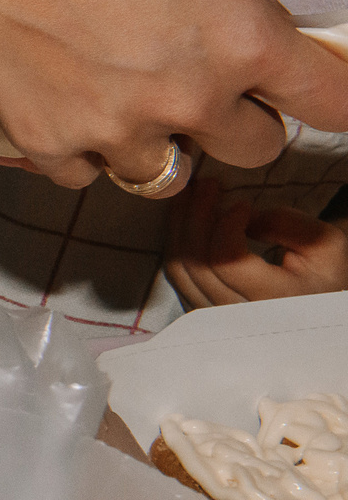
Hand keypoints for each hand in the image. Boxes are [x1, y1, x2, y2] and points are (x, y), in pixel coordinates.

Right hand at [0, 0, 347, 191]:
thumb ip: (227, 12)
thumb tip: (243, 51)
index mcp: (243, 37)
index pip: (329, 103)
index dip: (330, 104)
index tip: (320, 105)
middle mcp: (191, 97)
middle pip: (254, 148)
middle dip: (234, 121)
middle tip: (198, 88)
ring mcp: (118, 130)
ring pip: (167, 172)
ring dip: (154, 141)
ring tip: (119, 96)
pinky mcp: (49, 146)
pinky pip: (87, 174)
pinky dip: (80, 149)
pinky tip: (61, 100)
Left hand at [164, 178, 347, 306]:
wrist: (318, 297)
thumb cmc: (322, 269)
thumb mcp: (322, 242)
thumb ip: (283, 224)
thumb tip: (239, 217)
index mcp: (272, 298)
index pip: (227, 261)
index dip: (227, 225)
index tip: (243, 203)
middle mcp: (237, 314)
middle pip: (196, 262)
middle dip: (195, 215)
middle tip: (204, 184)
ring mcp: (214, 315)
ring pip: (179, 270)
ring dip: (179, 226)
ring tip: (189, 194)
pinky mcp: (202, 309)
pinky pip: (178, 276)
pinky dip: (177, 242)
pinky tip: (185, 217)